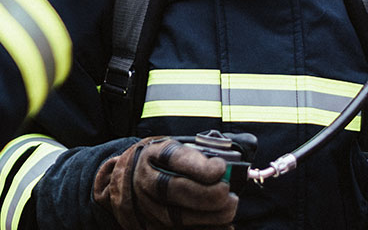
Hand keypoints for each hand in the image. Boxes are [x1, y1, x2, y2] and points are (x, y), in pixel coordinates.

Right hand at [92, 137, 237, 229]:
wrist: (126, 179)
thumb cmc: (161, 161)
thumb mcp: (175, 146)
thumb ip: (202, 149)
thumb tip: (241, 151)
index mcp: (154, 153)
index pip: (177, 158)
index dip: (201, 166)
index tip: (221, 168)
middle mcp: (146, 180)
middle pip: (176, 190)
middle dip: (208, 195)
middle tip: (229, 194)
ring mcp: (146, 206)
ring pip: (177, 217)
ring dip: (209, 217)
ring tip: (230, 209)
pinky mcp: (149, 226)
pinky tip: (224, 227)